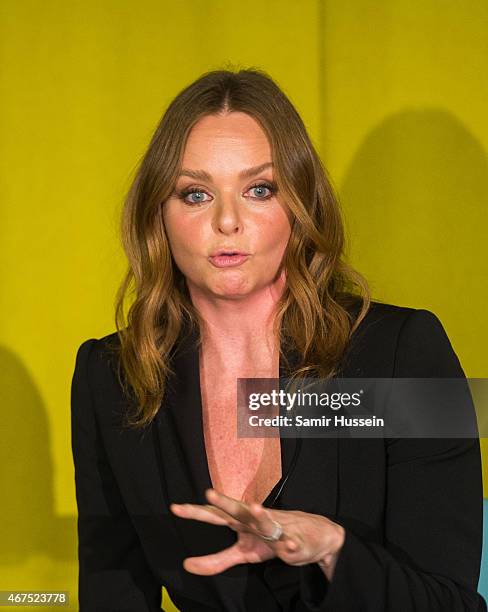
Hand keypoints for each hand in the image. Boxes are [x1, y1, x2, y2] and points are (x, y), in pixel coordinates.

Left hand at [170, 488, 344, 579]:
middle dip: (225, 502)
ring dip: (261, 515)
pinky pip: (292, 543)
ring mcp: (276, 528)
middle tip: (209, 493)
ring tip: (255, 508)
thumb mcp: (243, 553)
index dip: (196, 512)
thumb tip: (187, 565)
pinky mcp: (294, 540)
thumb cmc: (272, 540)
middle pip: (238, 510)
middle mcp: (256, 520)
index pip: (215, 515)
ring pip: (267, 520)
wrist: (312, 536)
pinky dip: (291, 544)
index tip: (175, 508)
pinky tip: (290, 546)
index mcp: (242, 522)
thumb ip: (216, 560)